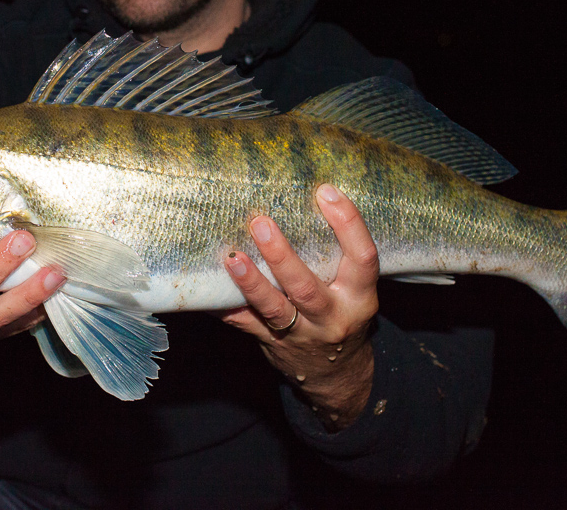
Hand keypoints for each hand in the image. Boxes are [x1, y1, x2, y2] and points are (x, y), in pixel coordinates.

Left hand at [217, 184, 379, 430]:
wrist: (337, 375)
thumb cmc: (343, 313)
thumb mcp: (354, 289)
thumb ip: (336, 255)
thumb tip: (304, 196)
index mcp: (359, 296)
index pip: (362, 257)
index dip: (348, 224)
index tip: (326, 191)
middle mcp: (332, 317)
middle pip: (306, 288)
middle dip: (282, 257)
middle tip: (260, 223)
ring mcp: (301, 334)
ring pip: (274, 309)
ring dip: (250, 283)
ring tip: (232, 257)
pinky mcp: (272, 343)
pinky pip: (244, 324)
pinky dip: (223, 306)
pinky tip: (204, 290)